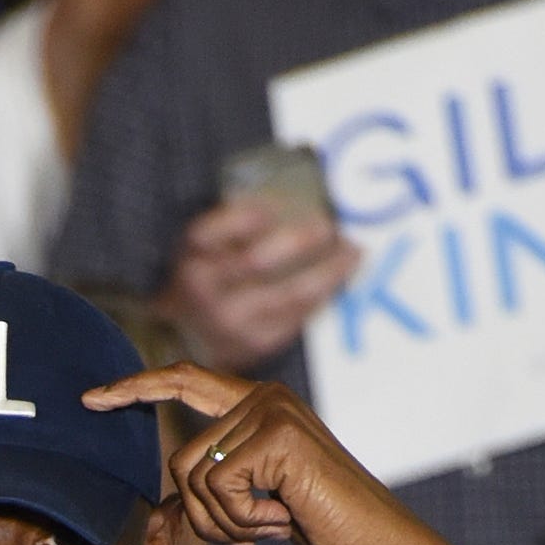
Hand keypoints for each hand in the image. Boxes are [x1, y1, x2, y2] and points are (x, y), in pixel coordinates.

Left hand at [84, 363, 445, 544]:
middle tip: (251, 532)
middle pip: (179, 459)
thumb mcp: (258, 497)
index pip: (183, 381)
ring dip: (224, 522)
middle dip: (203, 513)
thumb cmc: (320, 525)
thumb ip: (220, 477)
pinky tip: (281, 521)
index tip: (91, 399)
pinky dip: (242, 521)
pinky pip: (217, 488)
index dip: (135, 387)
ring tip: (271, 524)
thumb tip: (172, 494)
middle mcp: (264, 397)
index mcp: (258, 405)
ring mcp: (272, 412)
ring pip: (193, 476)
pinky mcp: (277, 437)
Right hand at [160, 200, 360, 372]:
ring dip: (330, 271)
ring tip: (352, 253)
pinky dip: (325, 294)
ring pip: (290, 293)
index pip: (216, 232)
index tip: (276, 207)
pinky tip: (339, 278)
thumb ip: (241, 222)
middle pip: (257, 262)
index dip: (250, 216)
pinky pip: (299, 315)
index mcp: (192, 256)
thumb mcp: (211, 244)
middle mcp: (206, 291)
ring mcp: (231, 321)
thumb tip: (295, 201)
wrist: (192, 335)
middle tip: (328, 226)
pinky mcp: (256, 342)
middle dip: (300, 241)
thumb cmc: (212, 275)